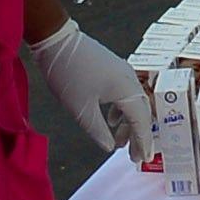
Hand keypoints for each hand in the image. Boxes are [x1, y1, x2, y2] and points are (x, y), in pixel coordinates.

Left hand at [31, 23, 152, 153]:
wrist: (56, 39)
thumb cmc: (68, 74)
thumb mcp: (81, 110)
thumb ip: (98, 131)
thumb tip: (109, 146)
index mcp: (126, 90)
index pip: (141, 121)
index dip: (142, 141)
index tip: (142, 159)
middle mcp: (130, 80)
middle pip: (141, 112)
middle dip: (138, 136)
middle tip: (134, 156)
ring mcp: (122, 72)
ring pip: (133, 103)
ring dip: (128, 124)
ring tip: (119, 142)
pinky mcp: (113, 69)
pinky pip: (125, 94)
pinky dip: (121, 111)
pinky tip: (112, 120)